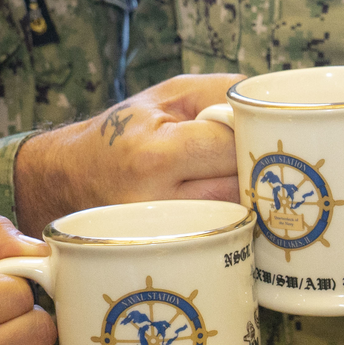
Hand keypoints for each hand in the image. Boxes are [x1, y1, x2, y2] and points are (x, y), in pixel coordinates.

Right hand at [14, 74, 243, 237]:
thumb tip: (271, 107)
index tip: (258, 129)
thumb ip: (221, 93)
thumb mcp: (168, 96)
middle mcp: (160, 203)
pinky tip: (228, 198)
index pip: (232, 147)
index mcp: (156, 156)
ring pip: (240, 213)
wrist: (72, 179)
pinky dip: (236, 213)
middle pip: (241, 186)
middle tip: (257, 152)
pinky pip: (225, 230)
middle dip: (256, 166)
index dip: (253, 134)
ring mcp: (166, 234)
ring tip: (238, 173)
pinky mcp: (173, 251)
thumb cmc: (125, 131)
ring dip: (250, 193)